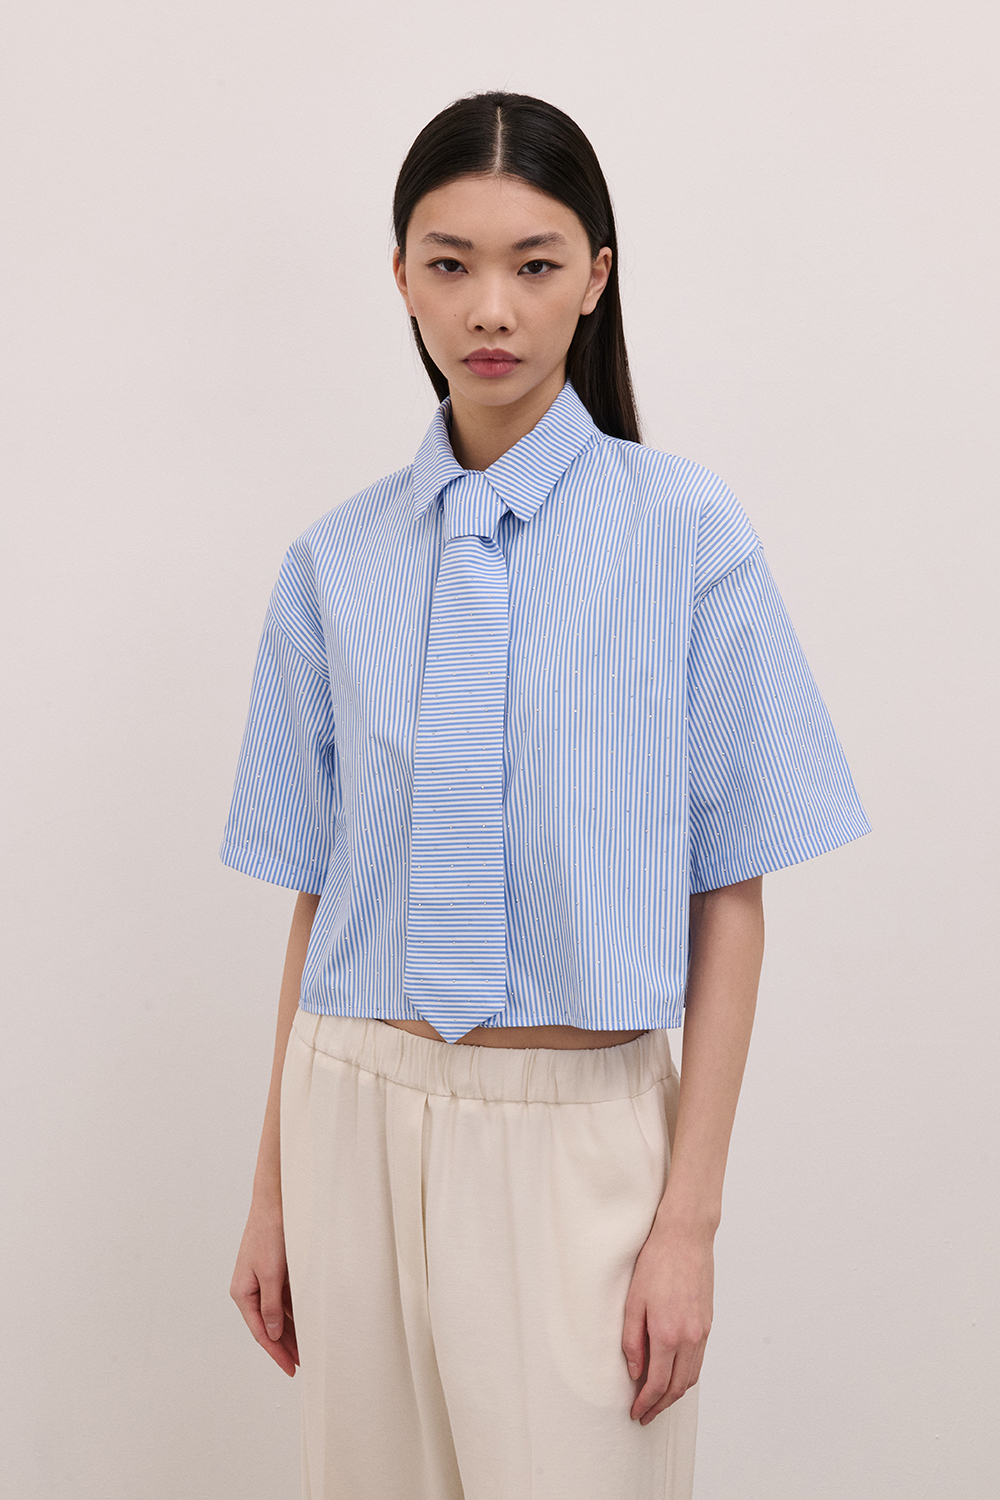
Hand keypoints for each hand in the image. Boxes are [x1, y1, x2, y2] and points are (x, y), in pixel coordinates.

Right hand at [230, 1199, 298, 1376]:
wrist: (275, 1202)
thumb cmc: (269, 1234)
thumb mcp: (271, 1274)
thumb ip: (271, 1306)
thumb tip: (271, 1332)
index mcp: (243, 1292)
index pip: (260, 1332)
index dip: (276, 1352)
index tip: (291, 1368)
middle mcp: (249, 1289)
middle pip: (268, 1325)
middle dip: (285, 1345)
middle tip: (303, 1363)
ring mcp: (261, 1280)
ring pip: (277, 1313)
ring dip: (291, 1330)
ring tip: (307, 1348)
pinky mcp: (273, 1270)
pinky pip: (283, 1298)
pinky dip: (294, 1311)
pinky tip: (306, 1322)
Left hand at [621, 1219, 712, 1423]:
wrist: (686, 1237)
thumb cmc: (656, 1263)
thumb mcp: (633, 1301)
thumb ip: (632, 1340)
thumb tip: (635, 1371)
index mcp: (668, 1334)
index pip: (658, 1383)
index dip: (646, 1403)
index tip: (636, 1412)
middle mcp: (690, 1338)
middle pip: (678, 1387)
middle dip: (661, 1406)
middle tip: (645, 1414)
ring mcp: (703, 1331)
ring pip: (692, 1376)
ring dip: (675, 1394)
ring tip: (658, 1400)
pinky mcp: (708, 1323)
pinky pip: (699, 1359)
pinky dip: (687, 1374)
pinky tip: (674, 1373)